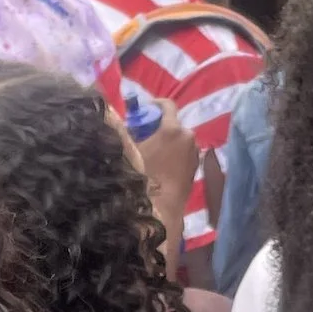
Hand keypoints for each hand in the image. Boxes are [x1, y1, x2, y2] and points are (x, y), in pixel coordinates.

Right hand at [133, 109, 196, 240]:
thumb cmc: (144, 177)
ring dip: (168, 141)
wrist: (162, 207)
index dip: (155, 104)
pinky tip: (163, 165)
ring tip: (154, 152)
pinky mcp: (196, 167)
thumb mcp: (129, 151)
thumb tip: (115, 121)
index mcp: (173, 129)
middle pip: (173, 124)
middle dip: (160, 126)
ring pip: (180, 140)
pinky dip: (175, 154)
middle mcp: (188, 137)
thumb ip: (124, 134)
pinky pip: (184, 154)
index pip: (167, 105)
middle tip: (145, 135)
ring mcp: (195, 153)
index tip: (145, 109)